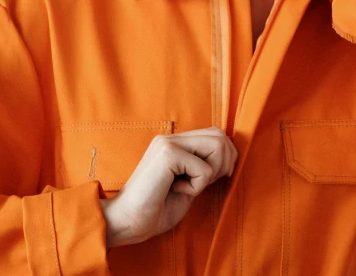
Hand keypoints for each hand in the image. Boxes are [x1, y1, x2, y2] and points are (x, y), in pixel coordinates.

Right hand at [100, 127, 236, 247]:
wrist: (126, 222)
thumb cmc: (155, 209)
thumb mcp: (186, 184)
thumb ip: (202, 168)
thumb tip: (228, 159)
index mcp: (175, 142)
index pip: (215, 134)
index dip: (226, 157)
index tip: (215, 179)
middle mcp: (171, 137)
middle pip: (220, 135)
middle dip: (224, 163)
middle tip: (204, 184)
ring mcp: (168, 143)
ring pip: (217, 145)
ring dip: (211, 173)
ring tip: (190, 186)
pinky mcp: (168, 154)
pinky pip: (204, 169)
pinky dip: (197, 187)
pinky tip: (176, 191)